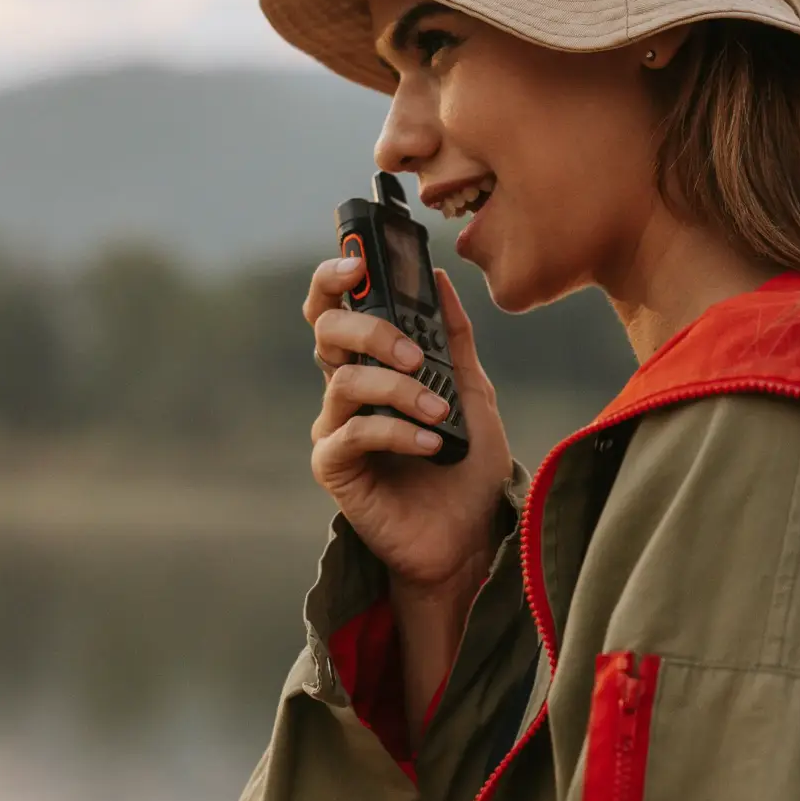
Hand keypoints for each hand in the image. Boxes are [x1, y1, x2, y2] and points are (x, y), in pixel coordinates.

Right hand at [304, 257, 513, 594]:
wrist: (471, 538)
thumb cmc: (468, 469)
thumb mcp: (473, 392)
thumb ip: (455, 338)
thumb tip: (439, 279)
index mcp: (372, 365)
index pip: (336, 308)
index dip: (335, 278)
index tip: (358, 262)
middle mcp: (346, 391)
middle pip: (326, 332)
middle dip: (371, 331)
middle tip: (416, 356)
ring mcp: (336, 428)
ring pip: (344, 382)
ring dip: (399, 391)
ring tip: (440, 414)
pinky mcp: (334, 468)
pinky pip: (353, 433)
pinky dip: (395, 431)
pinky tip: (432, 444)